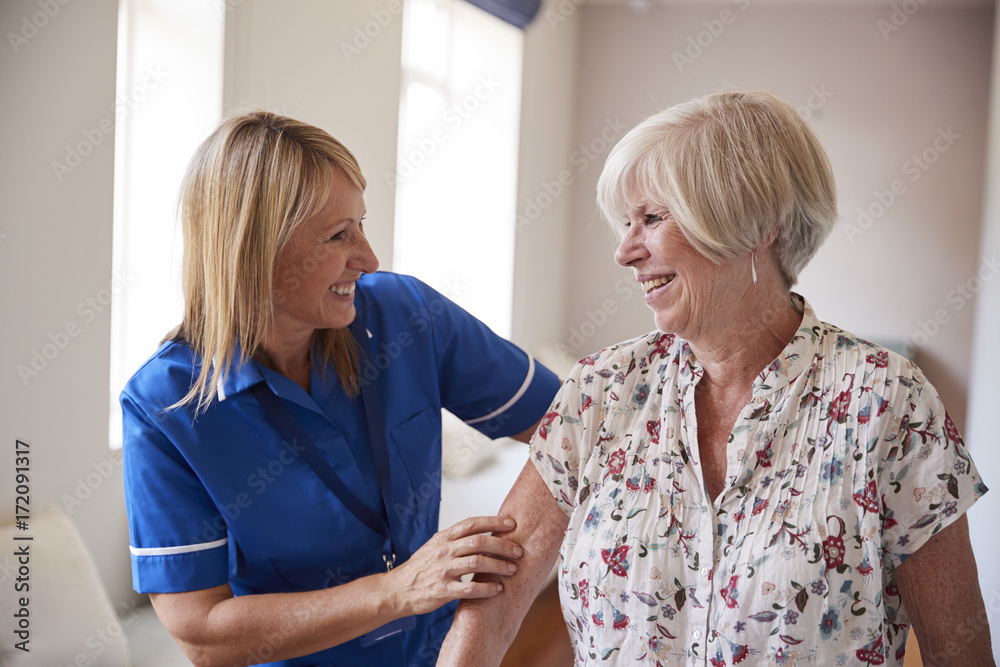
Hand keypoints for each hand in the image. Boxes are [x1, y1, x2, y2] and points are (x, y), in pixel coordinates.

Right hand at [388, 516, 522, 616]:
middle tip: (518, 551)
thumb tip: (482, 532)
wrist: (397, 590)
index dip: (493, 522)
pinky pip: (469, 588)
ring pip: (476, 562)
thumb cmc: (420, 568)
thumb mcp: (435, 546)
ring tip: (513, 570)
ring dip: (498, 565)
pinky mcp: (442, 590)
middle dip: (502, 545)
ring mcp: (443, 570)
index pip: (472, 524)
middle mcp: (444, 551)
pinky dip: (486, 588)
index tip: (511, 524)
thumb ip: (456, 539)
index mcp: (443, 538)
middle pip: (479, 541)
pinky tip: (497, 589)